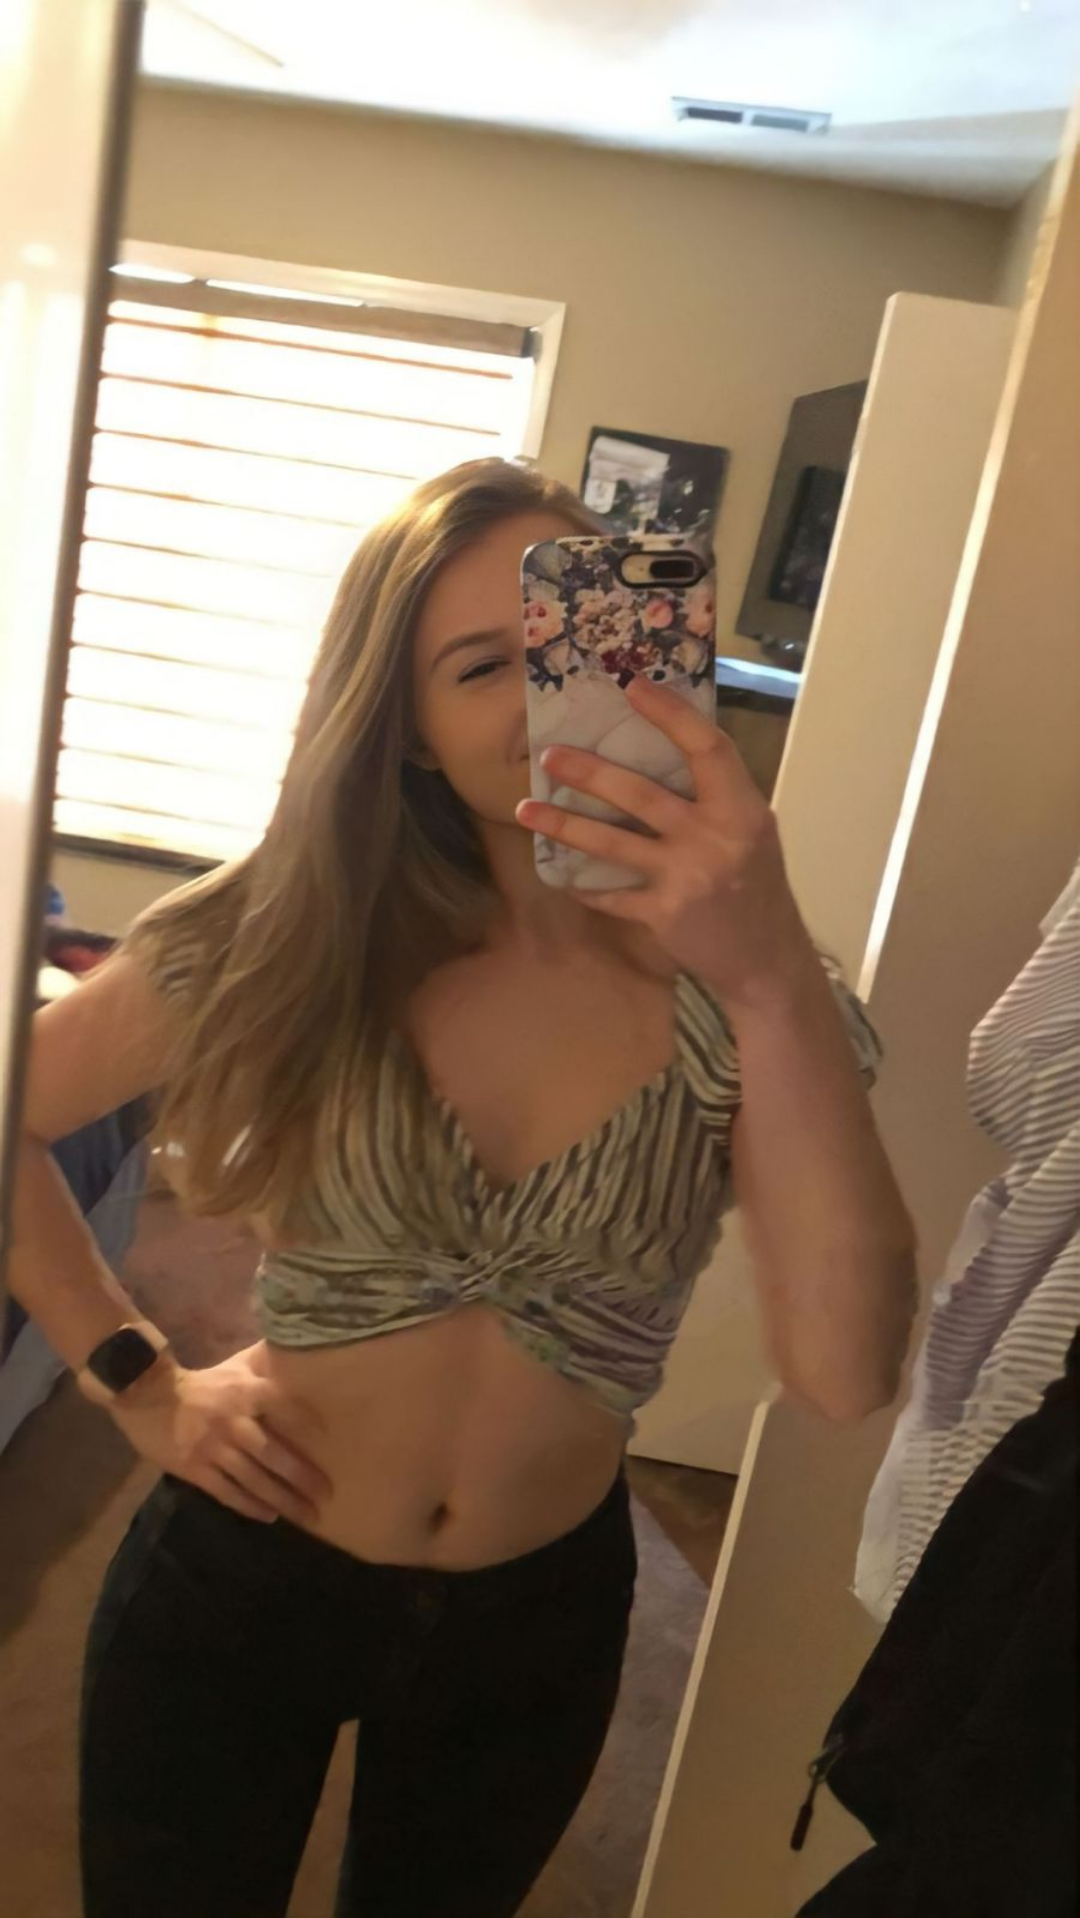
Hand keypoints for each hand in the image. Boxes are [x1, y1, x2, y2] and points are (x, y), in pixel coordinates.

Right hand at [106, 1345, 331, 1524]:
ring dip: (282, 1498)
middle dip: (301, 1475)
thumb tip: (294, 1361)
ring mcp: (212, 1448)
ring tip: (306, 1514)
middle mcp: (232, 1421)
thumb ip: (261, 1372)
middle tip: (326, 1493)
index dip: (305, 1419)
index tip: (328, 1435)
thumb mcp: (233, 1369)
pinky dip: (250, 1506)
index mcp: (243, 1392)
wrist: (147, 1396)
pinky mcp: (195, 1469)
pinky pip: (227, 1492)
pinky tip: (270, 1516)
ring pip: (253, 1478)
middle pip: (272, 1453)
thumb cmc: (200, 1384)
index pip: (281, 1403)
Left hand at [516, 677, 813, 1012]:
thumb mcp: (752, 832)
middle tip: (548, 754)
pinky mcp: (664, 915)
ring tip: (524, 808)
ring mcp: (686, 878)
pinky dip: (585, 885)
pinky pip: (612, 894)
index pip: (707, 748)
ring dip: (563, 825)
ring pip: (612, 843)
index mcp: (742, 809)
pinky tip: (560, 874)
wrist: (766, 958)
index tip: (632, 687)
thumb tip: (665, 746)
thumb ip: (716, 796)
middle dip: (589, 773)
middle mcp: (714, 838)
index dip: (671, 715)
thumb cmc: (756, 885)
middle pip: (641, 794)